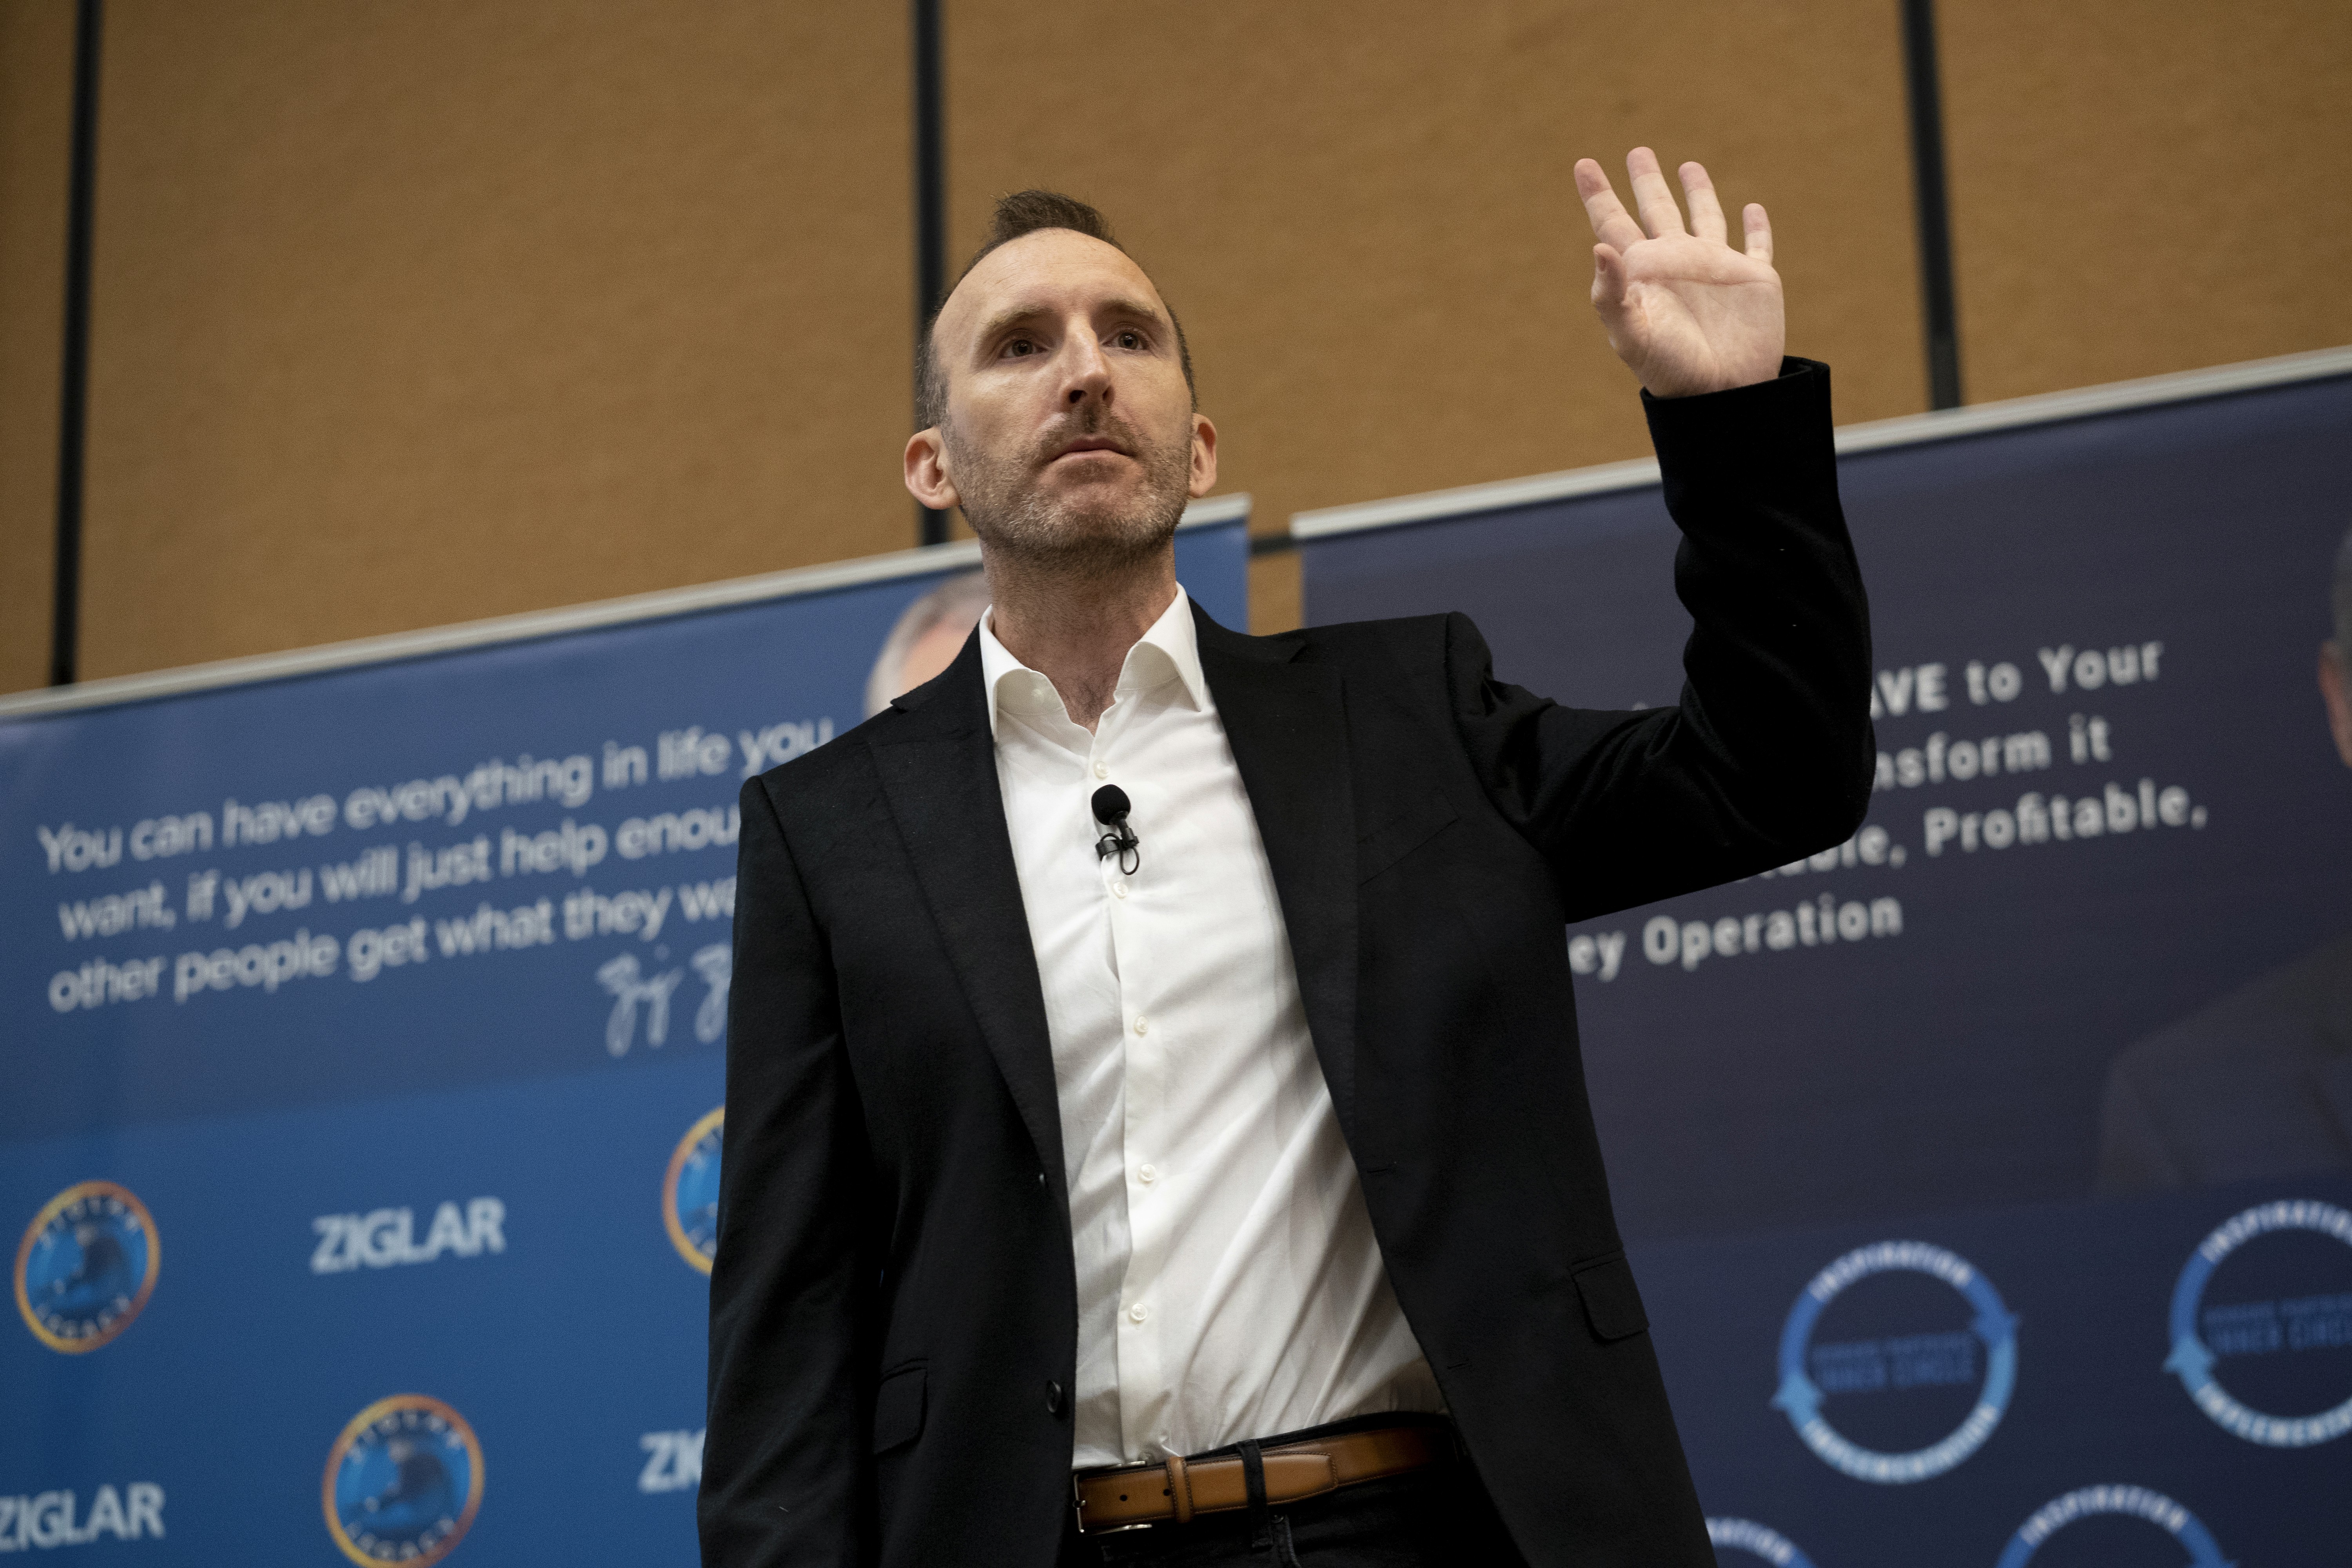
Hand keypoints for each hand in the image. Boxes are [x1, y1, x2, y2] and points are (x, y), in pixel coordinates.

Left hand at [1576, 149, 1783, 397]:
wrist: (1720, 395)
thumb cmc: (1669, 369)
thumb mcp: (1631, 334)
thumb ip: (1610, 294)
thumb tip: (1598, 246)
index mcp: (1643, 271)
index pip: (1614, 223)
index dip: (1598, 194)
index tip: (1583, 164)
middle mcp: (1676, 263)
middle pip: (1656, 210)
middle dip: (1646, 182)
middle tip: (1638, 152)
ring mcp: (1714, 269)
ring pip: (1705, 218)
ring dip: (1698, 193)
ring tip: (1689, 166)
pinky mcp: (1752, 279)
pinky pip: (1756, 246)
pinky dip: (1757, 227)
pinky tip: (1753, 209)